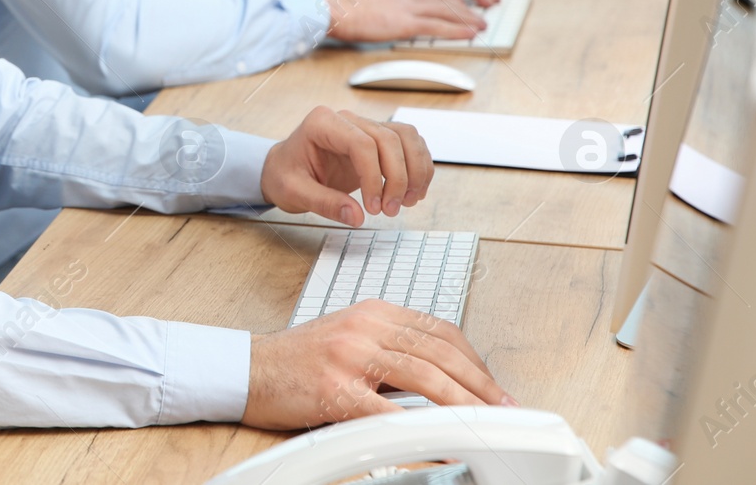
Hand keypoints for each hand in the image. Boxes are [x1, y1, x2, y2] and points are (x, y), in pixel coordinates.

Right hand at [242, 301, 513, 428]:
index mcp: (374, 312)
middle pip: (440, 351)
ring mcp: (350, 355)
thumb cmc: (299, 359)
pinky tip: (438, 444)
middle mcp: (366, 326)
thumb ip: (392, 347)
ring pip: (424, 376)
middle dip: (480, 384)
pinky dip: (420, 430)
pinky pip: (389, 412)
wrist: (249, 369)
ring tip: (485, 424)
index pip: (439, 330)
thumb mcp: (350, 337)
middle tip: (505, 409)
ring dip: (462, 403)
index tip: (494, 386)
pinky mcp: (335, 389)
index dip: (474, 360)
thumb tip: (442, 378)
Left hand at [260, 105, 433, 221]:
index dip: (374, 176)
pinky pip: (409, 144)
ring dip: (415, 170)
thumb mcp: (294, 193)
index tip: (373, 207)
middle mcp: (347, 119)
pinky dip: (418, 167)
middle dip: (398, 178)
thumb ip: (324, 203)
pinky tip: (412, 192)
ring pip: (406, 137)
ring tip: (407, 201)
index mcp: (322, 123)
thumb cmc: (285, 175)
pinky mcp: (377, 139)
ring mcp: (364, 126)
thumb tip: (357, 216)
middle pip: (389, 139)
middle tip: (391, 210)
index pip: (362, 143)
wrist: (284, 169)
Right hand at [325, 0, 485, 43]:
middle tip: (479, 14)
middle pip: (441, 1)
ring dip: (467, 19)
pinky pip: (437, 27)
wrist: (328, 6)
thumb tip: (362, 2)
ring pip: (445, 12)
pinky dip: (458, 30)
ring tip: (482, 25)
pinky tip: (470, 33)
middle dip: (463, 8)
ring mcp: (405, 9)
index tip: (457, 4)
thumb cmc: (334, 5)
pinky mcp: (404, 24)